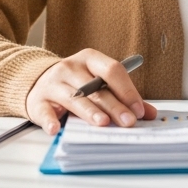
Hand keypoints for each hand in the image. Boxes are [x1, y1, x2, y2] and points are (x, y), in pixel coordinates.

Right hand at [25, 49, 158, 134]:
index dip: (127, 90)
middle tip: (128, 122)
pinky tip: (56, 129)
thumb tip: (149, 113)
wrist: (38, 82)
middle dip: (114, 106)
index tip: (139, 110)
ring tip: (102, 123)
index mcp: (90, 59)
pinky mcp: (38, 100)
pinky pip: (45, 111)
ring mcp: (53, 83)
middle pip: (96, 88)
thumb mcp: (98, 83)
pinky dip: (50, 120)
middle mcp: (71, 67)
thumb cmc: (75, 83)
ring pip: (75, 98)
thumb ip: (123, 96)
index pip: (112, 70)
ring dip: (90, 112)